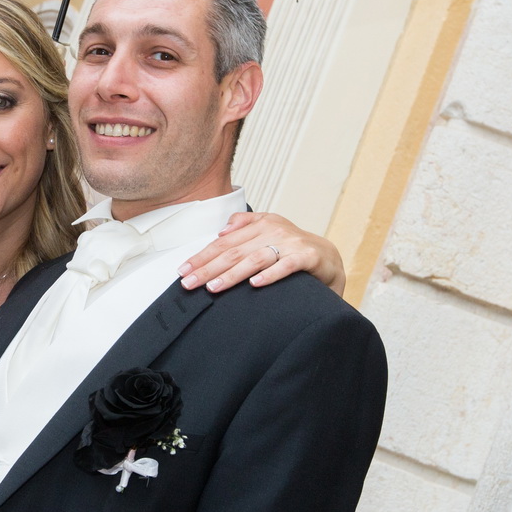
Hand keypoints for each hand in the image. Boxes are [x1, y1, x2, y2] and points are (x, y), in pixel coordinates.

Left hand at [180, 210, 345, 295]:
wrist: (329, 259)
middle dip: (208, 267)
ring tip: (213, 287)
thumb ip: (245, 227)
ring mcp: (291, 243)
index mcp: (260, 225)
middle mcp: (273, 231)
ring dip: (232, 274)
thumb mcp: (268, 233)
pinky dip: (271, 275)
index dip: (201, 256)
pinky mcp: (308, 257)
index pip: (224, 242)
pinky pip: (286, 266)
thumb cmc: (292, 250)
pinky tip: (255, 284)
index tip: (182, 271)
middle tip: (189, 283)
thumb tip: (221, 230)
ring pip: (256, 258)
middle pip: (234, 251)